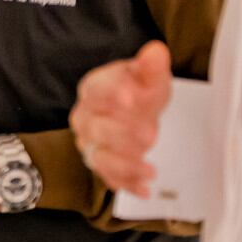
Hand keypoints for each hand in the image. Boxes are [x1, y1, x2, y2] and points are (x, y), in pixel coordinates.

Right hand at [71, 42, 172, 195]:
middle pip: (95, 129)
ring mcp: (90, 143)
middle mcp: (86, 118)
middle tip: (150, 136)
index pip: (95, 91)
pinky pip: (108, 177)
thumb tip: (155, 52)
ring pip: (98, 157)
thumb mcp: (149, 76)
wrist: (133, 109)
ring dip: (123, 165)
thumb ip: (151, 66)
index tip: (132, 99)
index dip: (112, 95)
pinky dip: (126, 184)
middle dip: (122, 135)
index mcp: (93, 89)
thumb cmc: (138, 90)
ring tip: (149, 170)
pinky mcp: (101, 163)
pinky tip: (144, 189)